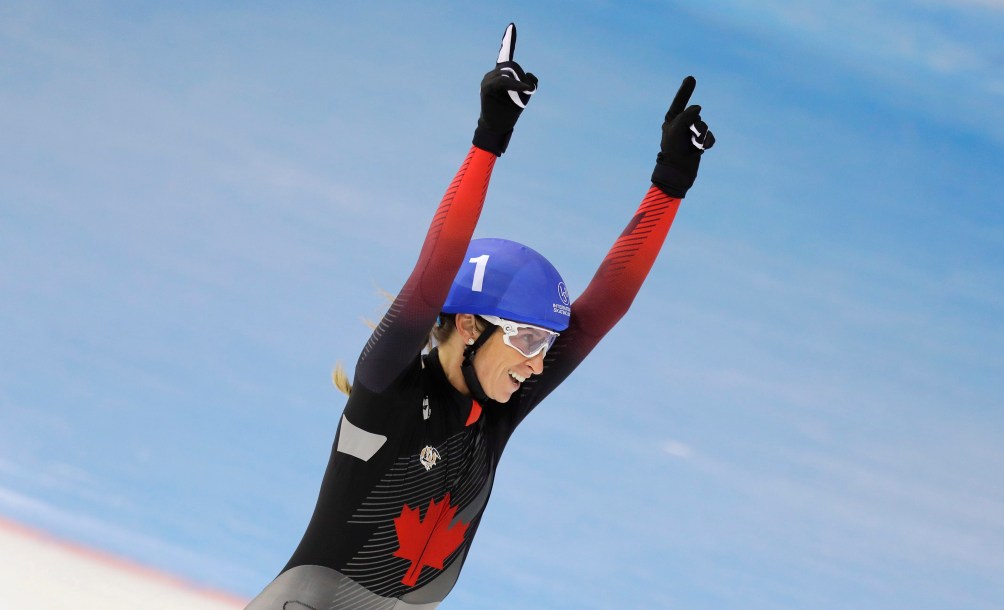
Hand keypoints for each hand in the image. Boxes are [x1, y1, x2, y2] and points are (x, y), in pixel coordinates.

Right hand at [472, 23, 537, 155]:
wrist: (498, 127)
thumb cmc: (510, 111)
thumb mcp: (526, 95)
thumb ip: (530, 83)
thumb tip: (530, 78)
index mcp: (501, 74)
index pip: (506, 54)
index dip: (509, 40)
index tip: (512, 26)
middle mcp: (492, 74)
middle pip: (512, 65)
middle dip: (522, 77)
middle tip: (527, 90)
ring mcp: (487, 79)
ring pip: (509, 72)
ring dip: (520, 83)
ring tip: (522, 95)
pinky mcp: (486, 87)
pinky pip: (504, 81)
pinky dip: (515, 84)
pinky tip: (524, 89)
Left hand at [651, 76, 714, 197]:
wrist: (678, 171)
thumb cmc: (673, 149)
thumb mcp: (676, 128)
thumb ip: (687, 114)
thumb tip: (698, 108)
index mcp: (672, 120)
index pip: (679, 102)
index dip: (685, 91)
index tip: (691, 78)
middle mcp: (682, 124)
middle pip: (695, 115)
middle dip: (694, 125)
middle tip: (688, 136)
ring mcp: (691, 133)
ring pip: (703, 125)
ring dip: (700, 135)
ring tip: (692, 145)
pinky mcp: (699, 143)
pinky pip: (709, 136)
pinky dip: (707, 142)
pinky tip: (702, 149)